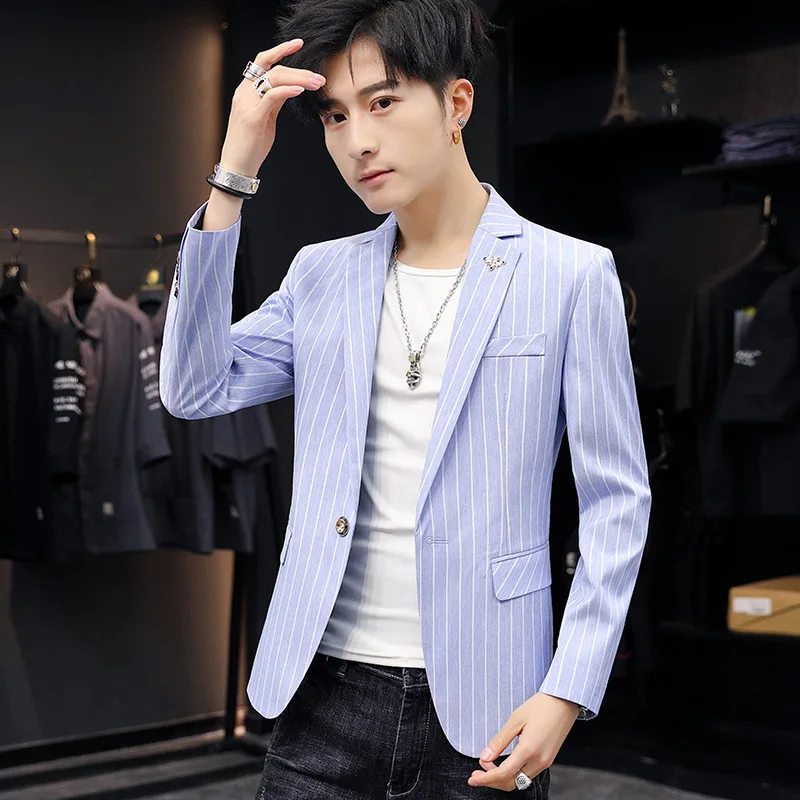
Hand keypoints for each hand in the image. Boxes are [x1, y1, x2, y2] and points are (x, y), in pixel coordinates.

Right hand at [219, 38, 326, 176]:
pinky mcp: (252, 118)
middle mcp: (244, 93)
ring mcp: (247, 104)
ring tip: (316, 84)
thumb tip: (290, 89)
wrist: (237, 166)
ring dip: (299, 79)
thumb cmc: (251, 145)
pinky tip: (300, 90)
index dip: (281, 50)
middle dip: (299, 70)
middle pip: (273, 69)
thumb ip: (274, 101)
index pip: (263, 62)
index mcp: (246, 91)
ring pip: (273, 79)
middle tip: (319, 78)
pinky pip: (271, 96)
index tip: (299, 44)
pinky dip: (287, 90)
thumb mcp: (265, 118)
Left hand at [466, 693, 579, 791]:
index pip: (503, 773)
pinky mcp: (548, 759)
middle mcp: (539, 761)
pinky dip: (513, 773)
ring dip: (502, 777)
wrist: (563, 702)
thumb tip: (485, 756)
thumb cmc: (541, 706)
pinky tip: (504, 763)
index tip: (473, 778)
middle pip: (511, 783)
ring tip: (488, 764)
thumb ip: (500, 740)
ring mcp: (545, 762)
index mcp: (529, 750)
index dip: (486, 778)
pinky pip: (528, 774)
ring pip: (520, 781)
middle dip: (492, 781)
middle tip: (478, 771)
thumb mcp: (515, 719)